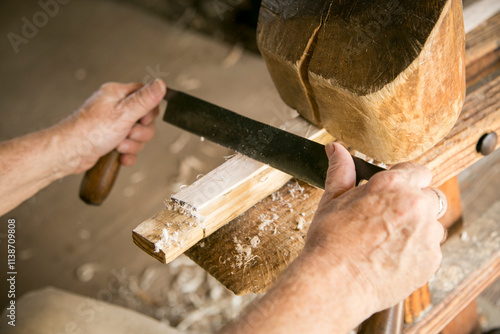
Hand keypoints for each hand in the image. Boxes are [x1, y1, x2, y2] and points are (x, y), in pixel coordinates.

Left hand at [57, 79, 165, 174]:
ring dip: (132, 144)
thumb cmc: (89, 131)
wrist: (69, 153)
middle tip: (128, 134)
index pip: (145, 94)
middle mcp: (115, 107)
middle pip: (145, 118)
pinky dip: (127, 153)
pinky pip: (129, 146)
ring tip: (119, 146)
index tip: (143, 119)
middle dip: (140, 132)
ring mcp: (113, 124)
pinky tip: (119, 156)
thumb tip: (161, 84)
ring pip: (138, 135)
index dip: (149, 110)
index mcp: (117, 94)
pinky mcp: (111, 139)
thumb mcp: (123, 113)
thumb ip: (144, 100)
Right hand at [304, 142, 444, 311]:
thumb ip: (341, 172)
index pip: (418, 171)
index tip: (395, 193)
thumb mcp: (332, 200)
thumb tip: (337, 149)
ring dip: (417, 229)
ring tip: (388, 243)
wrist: (335, 282)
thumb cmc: (330, 242)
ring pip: (432, 224)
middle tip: (388, 220)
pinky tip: (392, 258)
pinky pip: (431, 249)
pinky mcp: (431, 259)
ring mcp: (426, 233)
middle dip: (413, 205)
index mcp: (392, 185)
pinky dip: (417, 252)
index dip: (406, 182)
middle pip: (429, 196)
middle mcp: (415, 205)